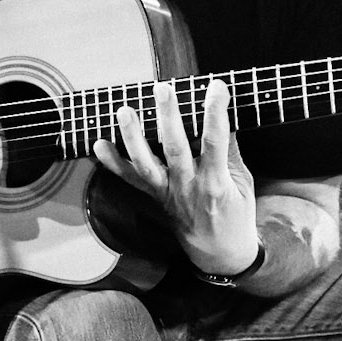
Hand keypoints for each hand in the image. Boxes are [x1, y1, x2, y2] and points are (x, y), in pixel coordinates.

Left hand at [93, 76, 258, 275]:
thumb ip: (232, 149)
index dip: (215, 113)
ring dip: (132, 137)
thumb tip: (224, 114)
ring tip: (124, 110)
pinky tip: (98, 144)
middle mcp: (188, 186)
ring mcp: (167, 192)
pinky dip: (113, 163)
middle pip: (175, 149)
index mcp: (216, 182)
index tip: (217, 87)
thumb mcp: (243, 182)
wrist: (219, 253)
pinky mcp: (155, 197)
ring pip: (146, 164)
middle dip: (168, 118)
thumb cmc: (235, 215)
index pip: (216, 142)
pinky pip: (131, 180)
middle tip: (163, 89)